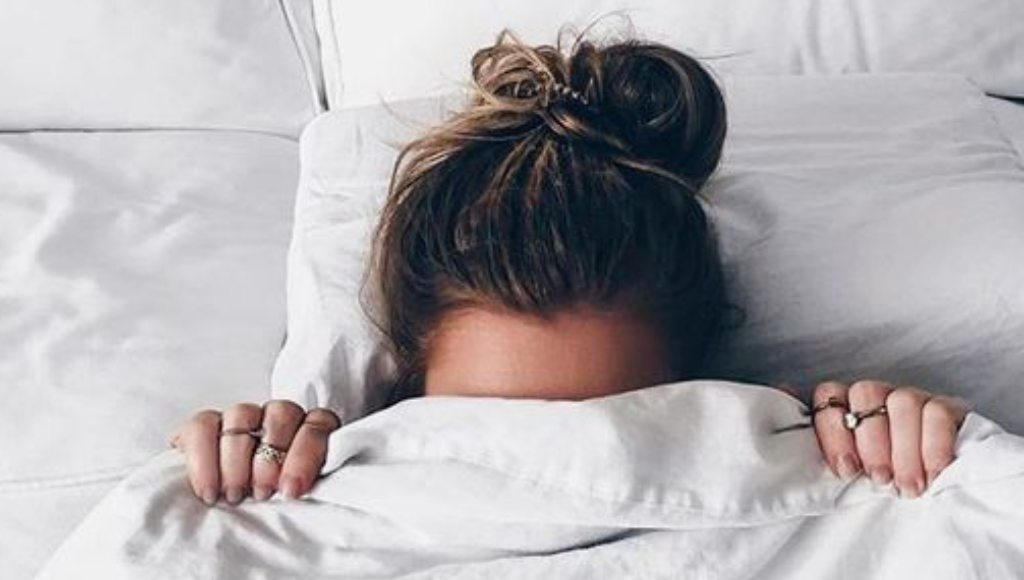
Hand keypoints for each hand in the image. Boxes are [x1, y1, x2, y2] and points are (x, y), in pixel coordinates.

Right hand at [171, 401, 341, 504]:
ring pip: (242, 415)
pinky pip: (203, 425)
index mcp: (308, 432)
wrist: (225, 521)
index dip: (305, 454)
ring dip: (237, 461)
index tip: (290, 490)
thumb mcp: (291, 502)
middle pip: (282, 413)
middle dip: (270, 458)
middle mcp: (278, 418)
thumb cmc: (269, 510)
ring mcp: (242, 417)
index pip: (318, 424)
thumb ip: (302, 486)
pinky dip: (203, 460)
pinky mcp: (206, 425)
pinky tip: (209, 490)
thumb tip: (299, 491)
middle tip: (261, 493)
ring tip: (234, 496)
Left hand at [810, 380, 968, 497]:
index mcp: (846, 406)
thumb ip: (814, 441)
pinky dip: (934, 445)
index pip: (828, 395)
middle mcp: (877, 397)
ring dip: (904, 449)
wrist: (929, 493)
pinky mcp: (948, 408)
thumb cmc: (877, 482)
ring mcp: (913, 398)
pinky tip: (933, 474)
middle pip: (865, 392)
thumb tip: (783, 393)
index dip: (833, 431)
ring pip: (903, 401)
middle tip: (880, 480)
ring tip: (907, 486)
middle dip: (871, 442)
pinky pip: (939, 413)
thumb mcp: (842, 468)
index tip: (846, 470)